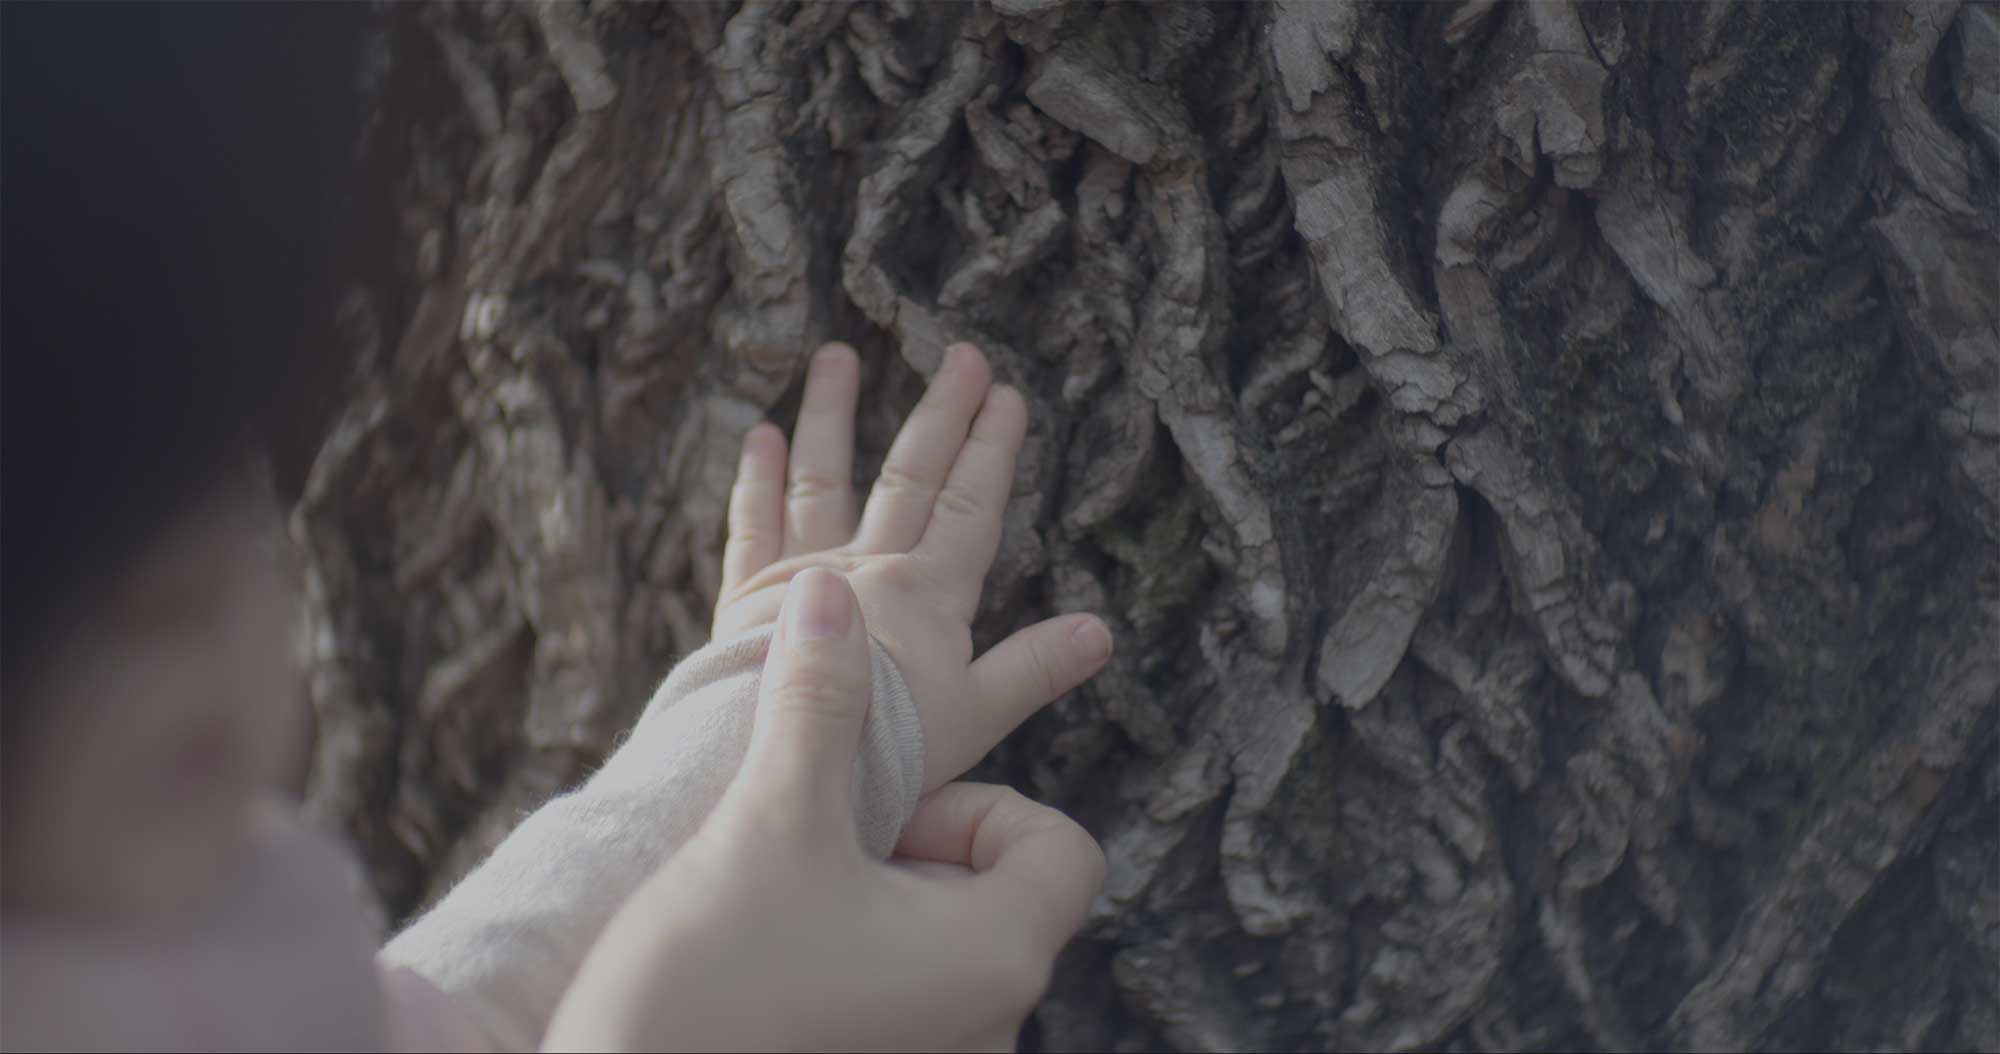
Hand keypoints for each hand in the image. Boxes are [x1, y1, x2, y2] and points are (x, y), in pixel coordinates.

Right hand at [547, 570, 1105, 1052]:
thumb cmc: (705, 991)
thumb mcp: (770, 825)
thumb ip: (816, 705)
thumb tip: (831, 595)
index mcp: (997, 956)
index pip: (1062, 847)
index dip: (981, 807)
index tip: (886, 813)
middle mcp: (989, 1022)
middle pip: (998, 893)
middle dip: (914, 851)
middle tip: (819, 855)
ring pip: (940, 947)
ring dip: (873, 904)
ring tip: (784, 903)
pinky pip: (899, 999)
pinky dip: (852, 959)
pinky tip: (770, 959)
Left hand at [715, 341, 1111, 790]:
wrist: (785, 765)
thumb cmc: (885, 753)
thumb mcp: (976, 718)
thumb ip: (1034, 669)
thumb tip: (1101, 631)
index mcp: (929, 594)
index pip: (970, 506)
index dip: (992, 451)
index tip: (1009, 396)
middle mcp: (870, 567)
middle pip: (911, 475)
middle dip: (943, 414)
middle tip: (964, 356)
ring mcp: (804, 573)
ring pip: (823, 477)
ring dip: (831, 415)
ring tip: (835, 355)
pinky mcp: (749, 594)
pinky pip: (752, 523)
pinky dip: (756, 478)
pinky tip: (760, 434)